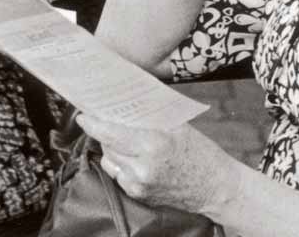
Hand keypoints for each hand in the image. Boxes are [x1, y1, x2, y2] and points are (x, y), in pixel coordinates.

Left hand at [76, 114, 242, 217]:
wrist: (215, 187)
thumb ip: (150, 117)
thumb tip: (124, 103)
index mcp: (153, 143)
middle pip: (108, 146)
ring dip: (112, 149)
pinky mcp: (139, 195)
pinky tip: (134, 158)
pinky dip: (121, 164)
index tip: (82, 115)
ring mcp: (139, 184)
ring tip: (123, 140)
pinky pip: (119, 175)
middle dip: (104, 133)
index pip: (112, 132)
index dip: (94, 124)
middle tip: (102, 120)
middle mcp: (142, 166)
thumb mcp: (177, 126)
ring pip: (110, 161)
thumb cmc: (199, 151)